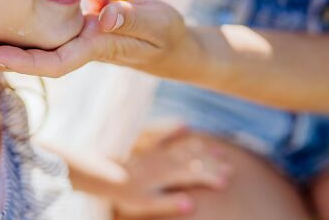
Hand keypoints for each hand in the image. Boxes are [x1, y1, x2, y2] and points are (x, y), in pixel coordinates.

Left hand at [0, 0, 190, 78]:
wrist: (170, 44)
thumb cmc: (165, 33)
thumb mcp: (157, 22)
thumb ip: (133, 18)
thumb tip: (106, 17)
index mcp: (97, 47)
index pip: (56, 62)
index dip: (24, 62)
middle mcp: (81, 47)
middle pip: (36, 62)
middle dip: (1, 63)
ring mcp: (77, 41)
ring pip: (35, 51)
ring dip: (4, 52)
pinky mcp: (77, 31)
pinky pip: (43, 39)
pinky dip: (19, 39)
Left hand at [109, 125, 232, 217]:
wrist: (99, 171)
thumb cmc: (122, 192)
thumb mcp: (146, 204)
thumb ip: (169, 203)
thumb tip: (193, 205)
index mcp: (168, 175)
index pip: (196, 175)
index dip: (212, 177)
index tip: (227, 179)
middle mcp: (165, 160)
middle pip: (194, 160)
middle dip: (213, 162)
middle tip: (230, 164)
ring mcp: (155, 151)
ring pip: (184, 147)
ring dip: (202, 148)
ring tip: (218, 149)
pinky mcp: (143, 144)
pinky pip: (162, 133)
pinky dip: (174, 128)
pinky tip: (184, 124)